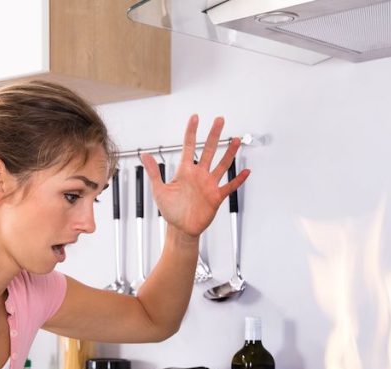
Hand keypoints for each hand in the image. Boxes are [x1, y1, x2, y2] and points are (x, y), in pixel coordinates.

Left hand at [139, 115, 249, 239]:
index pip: (189, 146)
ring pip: (222, 165)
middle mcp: (199, 175)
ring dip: (229, 153)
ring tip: (236, 140)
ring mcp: (209, 185)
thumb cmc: (170, 210)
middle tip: (220, 120)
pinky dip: (238, 180)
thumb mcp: (159, 190)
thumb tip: (144, 155)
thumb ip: (154, 172)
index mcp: (185, 171)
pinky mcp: (216, 197)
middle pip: (209, 150)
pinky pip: (230, 186)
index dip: (192, 132)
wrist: (181, 228)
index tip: (195, 117)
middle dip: (214, 134)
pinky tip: (246, 172)